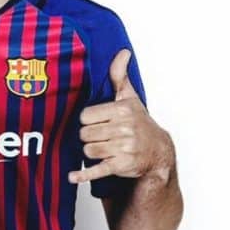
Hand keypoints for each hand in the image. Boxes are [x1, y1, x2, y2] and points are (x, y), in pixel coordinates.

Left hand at [68, 49, 170, 183]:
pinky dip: (83, 175)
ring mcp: (123, 149)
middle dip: (88, 136)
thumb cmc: (139, 123)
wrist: (158, 152)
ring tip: (102, 147)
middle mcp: (124, 129)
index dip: (88, 120)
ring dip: (90, 151)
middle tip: (99, 136)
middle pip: (85, 134)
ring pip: (88, 150)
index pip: (86, 116)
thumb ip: (120, 75)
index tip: (96, 122)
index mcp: (122, 111)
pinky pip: (97, 169)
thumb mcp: (130, 98)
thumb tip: (123, 52)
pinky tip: (72, 176)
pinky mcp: (121, 166)